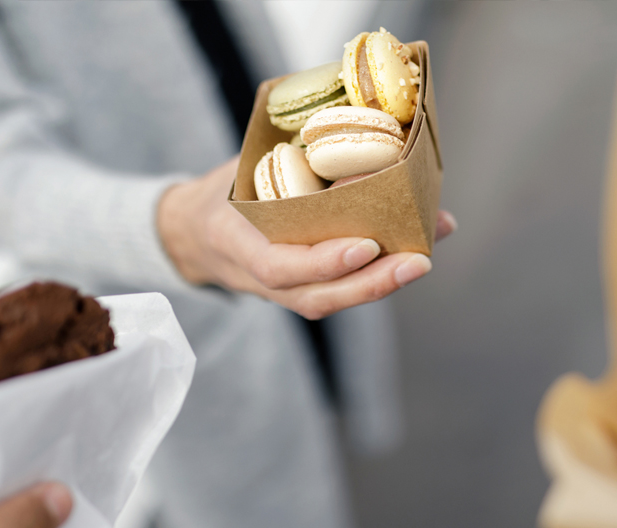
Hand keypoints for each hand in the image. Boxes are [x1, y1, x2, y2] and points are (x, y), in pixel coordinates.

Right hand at [157, 158, 457, 319]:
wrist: (195, 234)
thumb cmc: (226, 192)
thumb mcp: (244, 169)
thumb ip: (289, 161)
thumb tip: (362, 139)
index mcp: (237, 244)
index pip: (280, 267)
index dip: (324, 262)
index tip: (366, 245)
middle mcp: (261, 280)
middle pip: (319, 297)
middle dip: (372, 282)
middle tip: (419, 260)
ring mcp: (282, 292)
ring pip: (333, 300)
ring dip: (382, 284)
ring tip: (422, 260)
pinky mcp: (301, 292)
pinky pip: (339, 292)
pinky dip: (376, 276)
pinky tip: (411, 257)